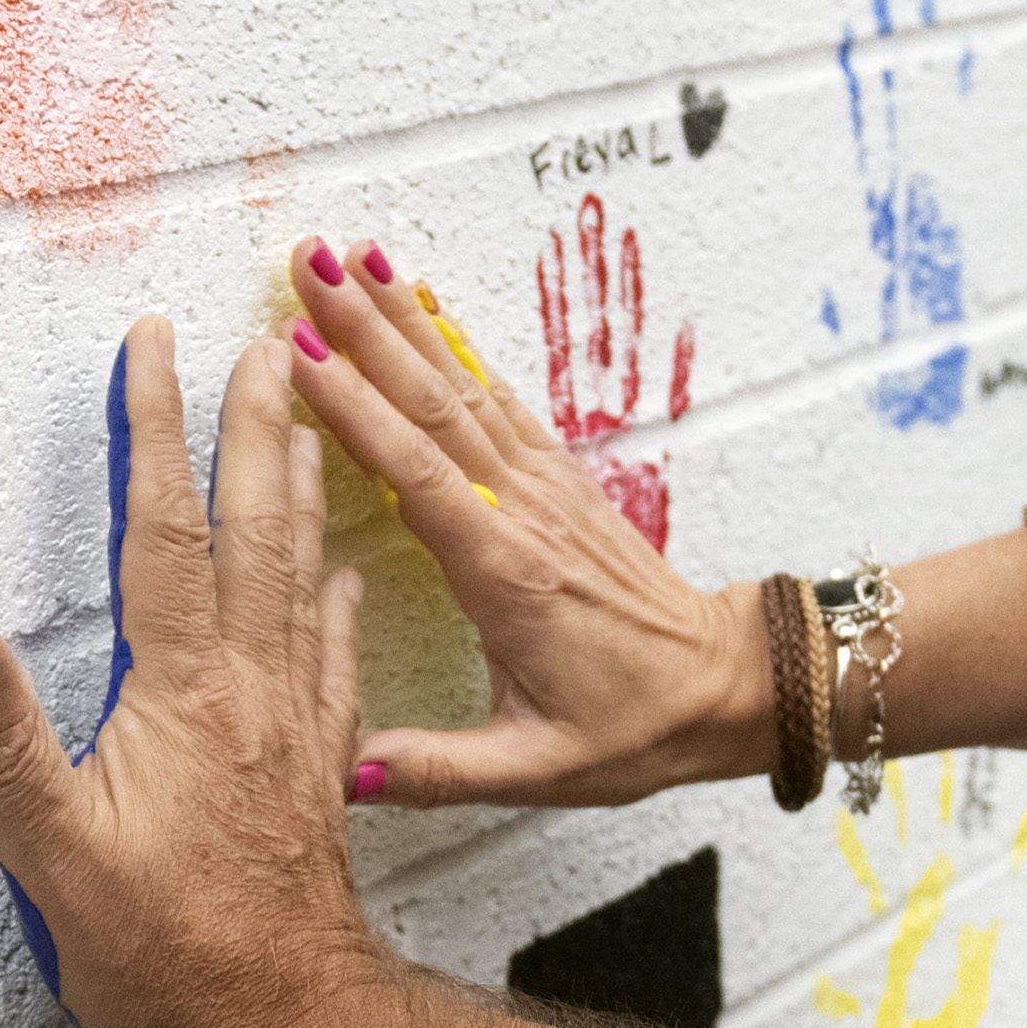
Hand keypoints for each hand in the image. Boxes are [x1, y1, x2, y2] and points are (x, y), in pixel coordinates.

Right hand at [0, 319, 375, 1027]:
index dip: (152, 433)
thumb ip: (0, 746)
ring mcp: (293, 726)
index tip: (150, 348)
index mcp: (185, 694)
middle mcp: (251, 690)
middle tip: (258, 348)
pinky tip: (344, 573)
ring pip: (301, 577)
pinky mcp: (315, 768)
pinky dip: (335, 597)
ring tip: (305, 422)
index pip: (163, 536)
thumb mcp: (55, 859)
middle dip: (249, 429)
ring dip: (299, 490)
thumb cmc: (174, 958)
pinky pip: (333, 652)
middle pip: (252, 532)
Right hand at [285, 236, 773, 808]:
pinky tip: (417, 302)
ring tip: (345, 256)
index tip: (298, 356)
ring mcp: (542, 488)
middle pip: (432, 402)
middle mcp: (523, 514)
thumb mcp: (539, 770)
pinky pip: (492, 396)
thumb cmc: (635, 727)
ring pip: (460, 383)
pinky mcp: (554, 480)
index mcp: (508, 575)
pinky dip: (449, 342)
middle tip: (304, 263)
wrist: (729, 685)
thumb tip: (349, 771)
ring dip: (399, 317)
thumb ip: (441, 769)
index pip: (418, 475)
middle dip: (363, 328)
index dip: (356, 413)